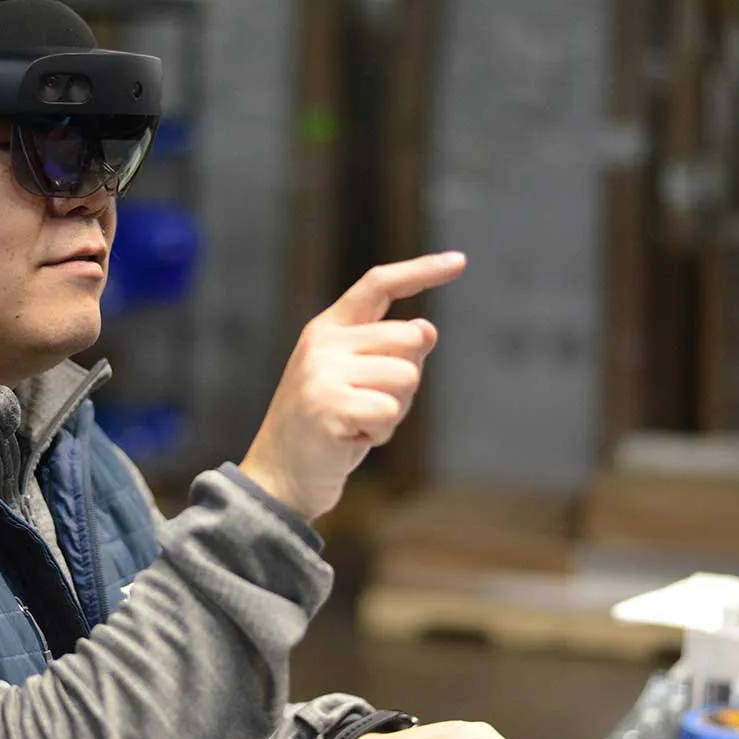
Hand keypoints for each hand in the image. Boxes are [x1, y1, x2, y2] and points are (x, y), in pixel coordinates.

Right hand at [239, 252, 466, 519]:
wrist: (279, 477)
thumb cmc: (326, 429)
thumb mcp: (357, 382)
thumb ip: (390, 353)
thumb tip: (427, 329)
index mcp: (328, 328)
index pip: (378, 284)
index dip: (421, 271)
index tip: (459, 261)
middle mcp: (323, 342)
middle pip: (410, 339)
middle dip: (407, 380)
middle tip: (371, 408)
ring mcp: (322, 372)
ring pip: (407, 377)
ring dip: (394, 412)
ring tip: (358, 425)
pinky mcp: (328, 406)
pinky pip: (389, 411)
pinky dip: (379, 434)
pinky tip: (350, 441)